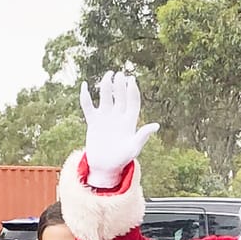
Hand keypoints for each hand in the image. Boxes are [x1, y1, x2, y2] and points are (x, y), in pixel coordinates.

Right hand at [79, 71, 157, 189]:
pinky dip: (86, 96)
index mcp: (129, 121)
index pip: (133, 102)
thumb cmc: (122, 159)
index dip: (132, 90)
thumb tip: (156, 125)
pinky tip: (84, 85)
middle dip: (120, 84)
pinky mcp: (93, 121)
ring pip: (106, 97)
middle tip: (120, 73)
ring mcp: (105, 117)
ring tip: (108, 74)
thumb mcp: (133, 149)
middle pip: (120, 96)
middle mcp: (118, 116)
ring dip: (106, 86)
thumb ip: (142, 136)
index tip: (131, 80)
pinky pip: (88, 106)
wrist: (105, 167)